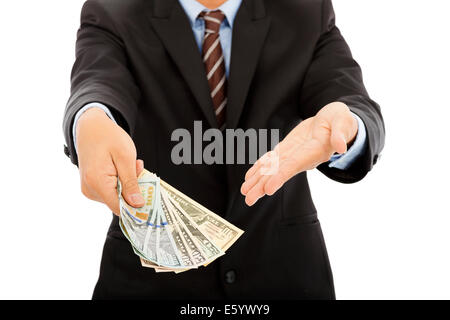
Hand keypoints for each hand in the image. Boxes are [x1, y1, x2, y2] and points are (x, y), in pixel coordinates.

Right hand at [76, 108, 144, 214]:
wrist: (90, 127)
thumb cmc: (108, 137)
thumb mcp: (125, 157)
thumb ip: (131, 183)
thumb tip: (137, 204)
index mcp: (97, 183)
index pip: (119, 208)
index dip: (136, 205)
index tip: (149, 196)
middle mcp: (90, 190)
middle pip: (119, 202)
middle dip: (133, 188)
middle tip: (137, 167)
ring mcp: (89, 189)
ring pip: (116, 197)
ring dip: (127, 184)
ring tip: (129, 164)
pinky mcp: (91, 187)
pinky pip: (110, 191)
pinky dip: (120, 182)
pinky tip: (121, 167)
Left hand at [241, 102, 357, 205]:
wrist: (335, 121)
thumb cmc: (341, 120)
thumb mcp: (343, 122)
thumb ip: (340, 134)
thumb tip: (341, 147)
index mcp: (314, 152)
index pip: (293, 166)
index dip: (280, 177)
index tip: (267, 189)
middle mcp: (301, 158)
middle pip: (279, 173)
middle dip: (263, 186)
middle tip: (249, 199)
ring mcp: (293, 155)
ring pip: (273, 169)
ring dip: (258, 180)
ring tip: (244, 191)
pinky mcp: (288, 149)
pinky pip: (272, 161)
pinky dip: (260, 167)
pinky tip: (250, 176)